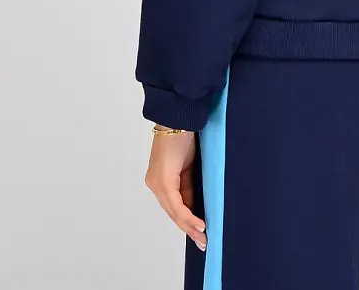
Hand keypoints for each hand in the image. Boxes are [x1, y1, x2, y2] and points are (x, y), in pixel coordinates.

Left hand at [144, 127, 206, 251]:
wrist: (179, 116)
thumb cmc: (184, 135)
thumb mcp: (187, 165)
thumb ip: (188, 184)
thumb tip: (195, 203)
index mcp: (160, 179)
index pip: (174, 205)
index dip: (187, 220)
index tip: (199, 232)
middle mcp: (154, 183)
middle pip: (172, 212)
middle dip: (189, 229)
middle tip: (203, 243)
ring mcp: (157, 182)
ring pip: (174, 211)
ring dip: (190, 226)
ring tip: (203, 238)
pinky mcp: (163, 179)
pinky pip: (176, 204)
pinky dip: (188, 216)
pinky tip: (199, 225)